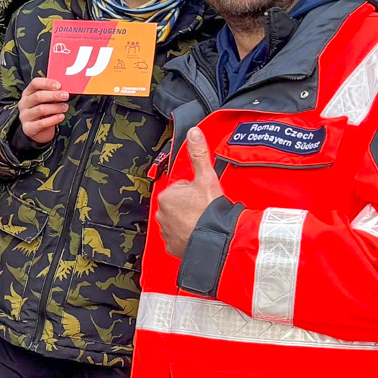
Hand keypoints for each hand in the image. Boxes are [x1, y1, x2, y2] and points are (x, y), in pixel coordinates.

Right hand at [17, 76, 70, 147]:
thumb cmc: (45, 112)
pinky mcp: (28, 128)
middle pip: (37, 96)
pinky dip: (53, 119)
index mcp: (27, 93)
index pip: (35, 83)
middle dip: (54, 95)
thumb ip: (53, 93)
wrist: (40, 132)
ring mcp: (24, 116)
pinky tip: (61, 117)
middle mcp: (23, 103)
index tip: (59, 85)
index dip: (47, 83)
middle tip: (65, 96)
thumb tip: (64, 89)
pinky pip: (42, 123)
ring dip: (56, 107)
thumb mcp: (47, 101)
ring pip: (41, 109)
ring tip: (65, 107)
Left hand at [155, 129, 224, 259]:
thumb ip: (198, 153)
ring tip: (202, 221)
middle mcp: (161, 213)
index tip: (202, 196)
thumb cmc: (210, 209)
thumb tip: (194, 132)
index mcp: (167, 195)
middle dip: (189, 205)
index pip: (180, 188)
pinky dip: (186, 235)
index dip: (194, 190)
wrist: (216, 238)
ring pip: (178, 220)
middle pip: (178, 204)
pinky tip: (197, 233)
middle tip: (203, 209)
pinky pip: (178, 237)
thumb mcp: (206, 177)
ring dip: (188, 220)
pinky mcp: (171, 246)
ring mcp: (165, 230)